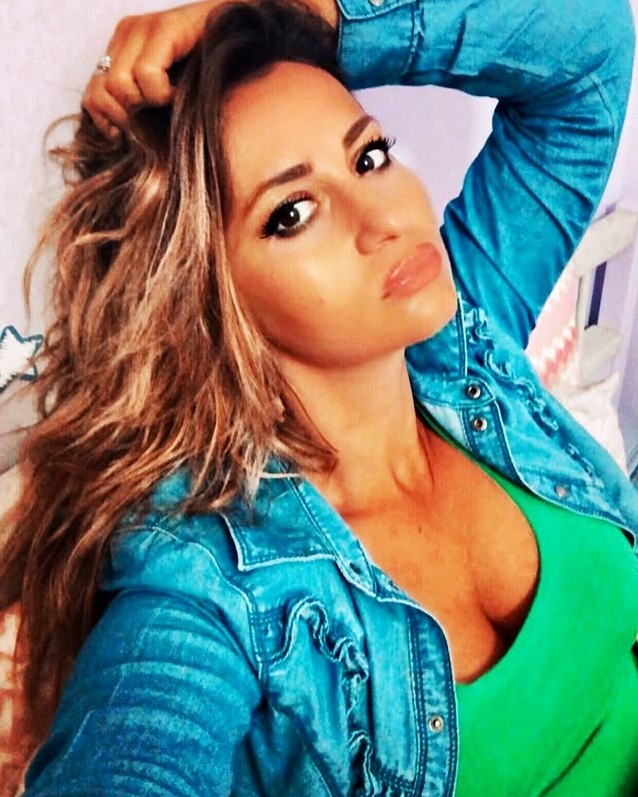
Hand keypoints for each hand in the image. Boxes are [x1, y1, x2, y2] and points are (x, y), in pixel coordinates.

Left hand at [82, 0, 338, 139]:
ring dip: (147, 104)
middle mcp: (128, 34)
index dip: (108, 122)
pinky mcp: (166, 28)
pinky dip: (161, 93)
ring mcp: (144, 28)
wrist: (254, 46)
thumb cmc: (213, 85)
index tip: (132, 133)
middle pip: (100, 93)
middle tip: (158, 114)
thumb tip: (110, 136)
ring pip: (119, 86)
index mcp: (123, 50)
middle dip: (128, 116)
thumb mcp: (167, 105)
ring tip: (170, 100)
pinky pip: (145, 75)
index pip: (91, 94)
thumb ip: (137, 112)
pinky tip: (178, 92)